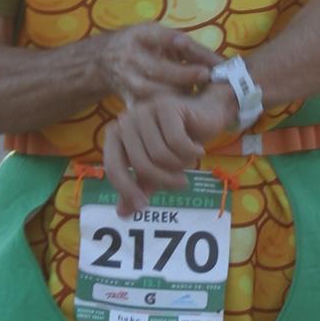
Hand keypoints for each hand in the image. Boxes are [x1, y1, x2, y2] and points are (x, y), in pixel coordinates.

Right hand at [94, 21, 218, 107]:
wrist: (102, 60)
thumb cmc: (141, 44)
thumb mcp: (159, 34)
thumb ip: (188, 47)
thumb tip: (220, 63)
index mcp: (141, 35)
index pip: (165, 39)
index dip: (185, 48)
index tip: (204, 59)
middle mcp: (131, 57)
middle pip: (159, 69)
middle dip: (185, 75)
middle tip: (206, 77)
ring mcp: (127, 80)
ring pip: (155, 93)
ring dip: (179, 95)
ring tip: (199, 96)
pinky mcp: (127, 99)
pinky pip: (149, 109)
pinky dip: (167, 112)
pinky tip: (184, 112)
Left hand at [103, 83, 236, 214]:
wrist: (206, 117)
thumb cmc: (177, 143)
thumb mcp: (156, 168)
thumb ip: (139, 187)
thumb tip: (123, 214)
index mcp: (116, 135)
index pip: (113, 167)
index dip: (127, 190)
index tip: (144, 207)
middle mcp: (126, 120)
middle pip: (141, 164)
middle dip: (164, 180)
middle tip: (182, 183)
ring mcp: (146, 111)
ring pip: (161, 154)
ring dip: (180, 164)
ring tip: (189, 159)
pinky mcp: (167, 106)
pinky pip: (177, 142)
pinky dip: (191, 152)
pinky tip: (198, 148)